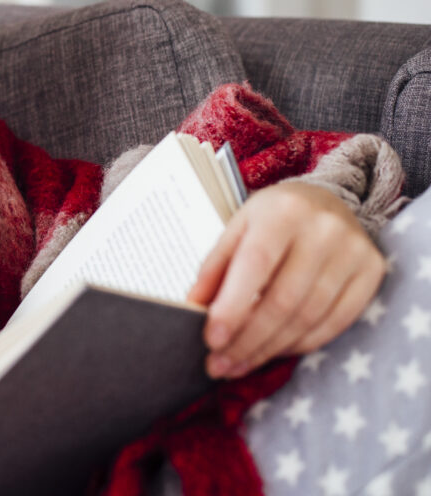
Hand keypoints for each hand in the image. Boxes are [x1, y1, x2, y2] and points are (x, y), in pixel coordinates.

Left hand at [188, 181, 384, 378]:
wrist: (327, 200)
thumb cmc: (273, 218)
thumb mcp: (237, 229)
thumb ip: (215, 268)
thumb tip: (195, 309)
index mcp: (282, 211)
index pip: (255, 266)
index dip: (233, 307)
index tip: (212, 340)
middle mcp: (324, 230)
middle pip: (283, 300)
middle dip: (247, 340)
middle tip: (219, 365)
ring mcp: (354, 252)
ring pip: (308, 317)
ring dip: (270, 349)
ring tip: (238, 363)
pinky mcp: (372, 272)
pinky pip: (335, 322)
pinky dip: (300, 344)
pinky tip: (274, 351)